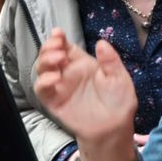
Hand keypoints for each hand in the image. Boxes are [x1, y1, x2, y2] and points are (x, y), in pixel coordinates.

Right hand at [32, 29, 138, 160]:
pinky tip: (54, 79)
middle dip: (49, 47)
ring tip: (58, 59)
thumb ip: (110, 61)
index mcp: (83, 64)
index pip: (66, 47)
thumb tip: (101, 42)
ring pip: (42, 69)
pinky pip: (42, 90)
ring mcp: (60, 87)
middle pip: (50, 55)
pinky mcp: (54, 101)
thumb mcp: (119, 78)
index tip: (58, 33)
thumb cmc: (118, 101)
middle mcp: (68, 73)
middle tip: (58, 47)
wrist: (114, 127)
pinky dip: (44, 82)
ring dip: (45, 61)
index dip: (59, 38)